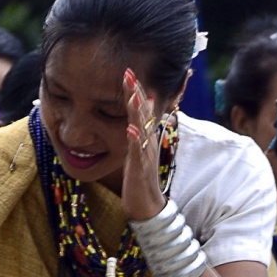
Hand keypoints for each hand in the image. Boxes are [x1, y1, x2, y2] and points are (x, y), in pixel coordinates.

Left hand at [121, 67, 165, 222]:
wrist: (147, 205)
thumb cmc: (140, 177)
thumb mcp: (138, 149)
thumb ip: (139, 128)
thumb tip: (144, 107)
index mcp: (146, 135)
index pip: (142, 108)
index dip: (136, 90)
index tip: (128, 72)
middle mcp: (148, 141)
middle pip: (143, 112)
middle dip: (136, 92)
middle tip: (129, 72)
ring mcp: (144, 153)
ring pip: (142, 128)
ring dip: (137, 111)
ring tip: (132, 94)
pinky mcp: (139, 167)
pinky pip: (137, 151)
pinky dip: (134, 139)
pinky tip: (130, 129)